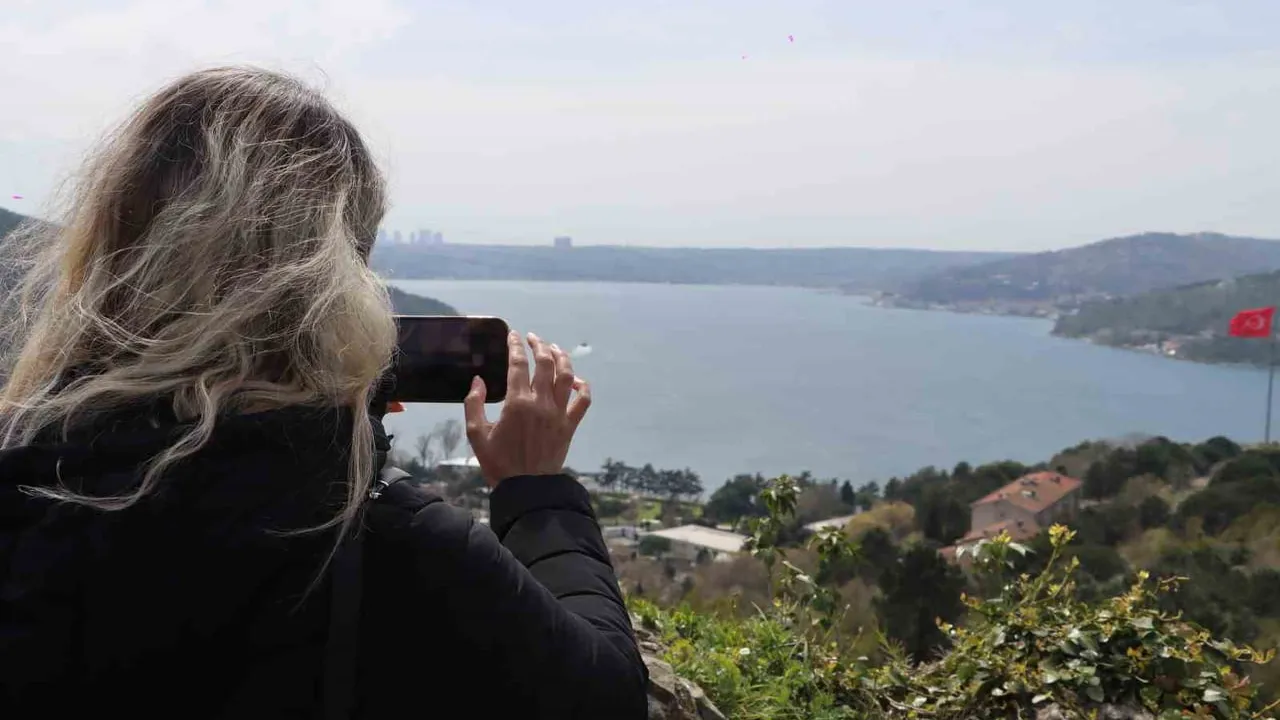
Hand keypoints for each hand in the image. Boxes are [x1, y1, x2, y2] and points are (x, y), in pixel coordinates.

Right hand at [464, 331, 590, 486]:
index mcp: (517, 403)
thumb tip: (478, 380)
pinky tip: (575, 380)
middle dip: (539, 346)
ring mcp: (559, 413)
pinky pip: (583, 401)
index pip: (518, 364)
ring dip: (561, 358)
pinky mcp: (570, 425)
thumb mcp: (476, 434)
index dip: (515, 346)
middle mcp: (541, 403)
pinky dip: (582, 387)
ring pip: (566, 376)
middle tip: (532, 338)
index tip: (513, 335)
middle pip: (545, 363)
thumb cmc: (499, 463)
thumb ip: (474, 404)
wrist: (526, 488)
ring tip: (554, 349)